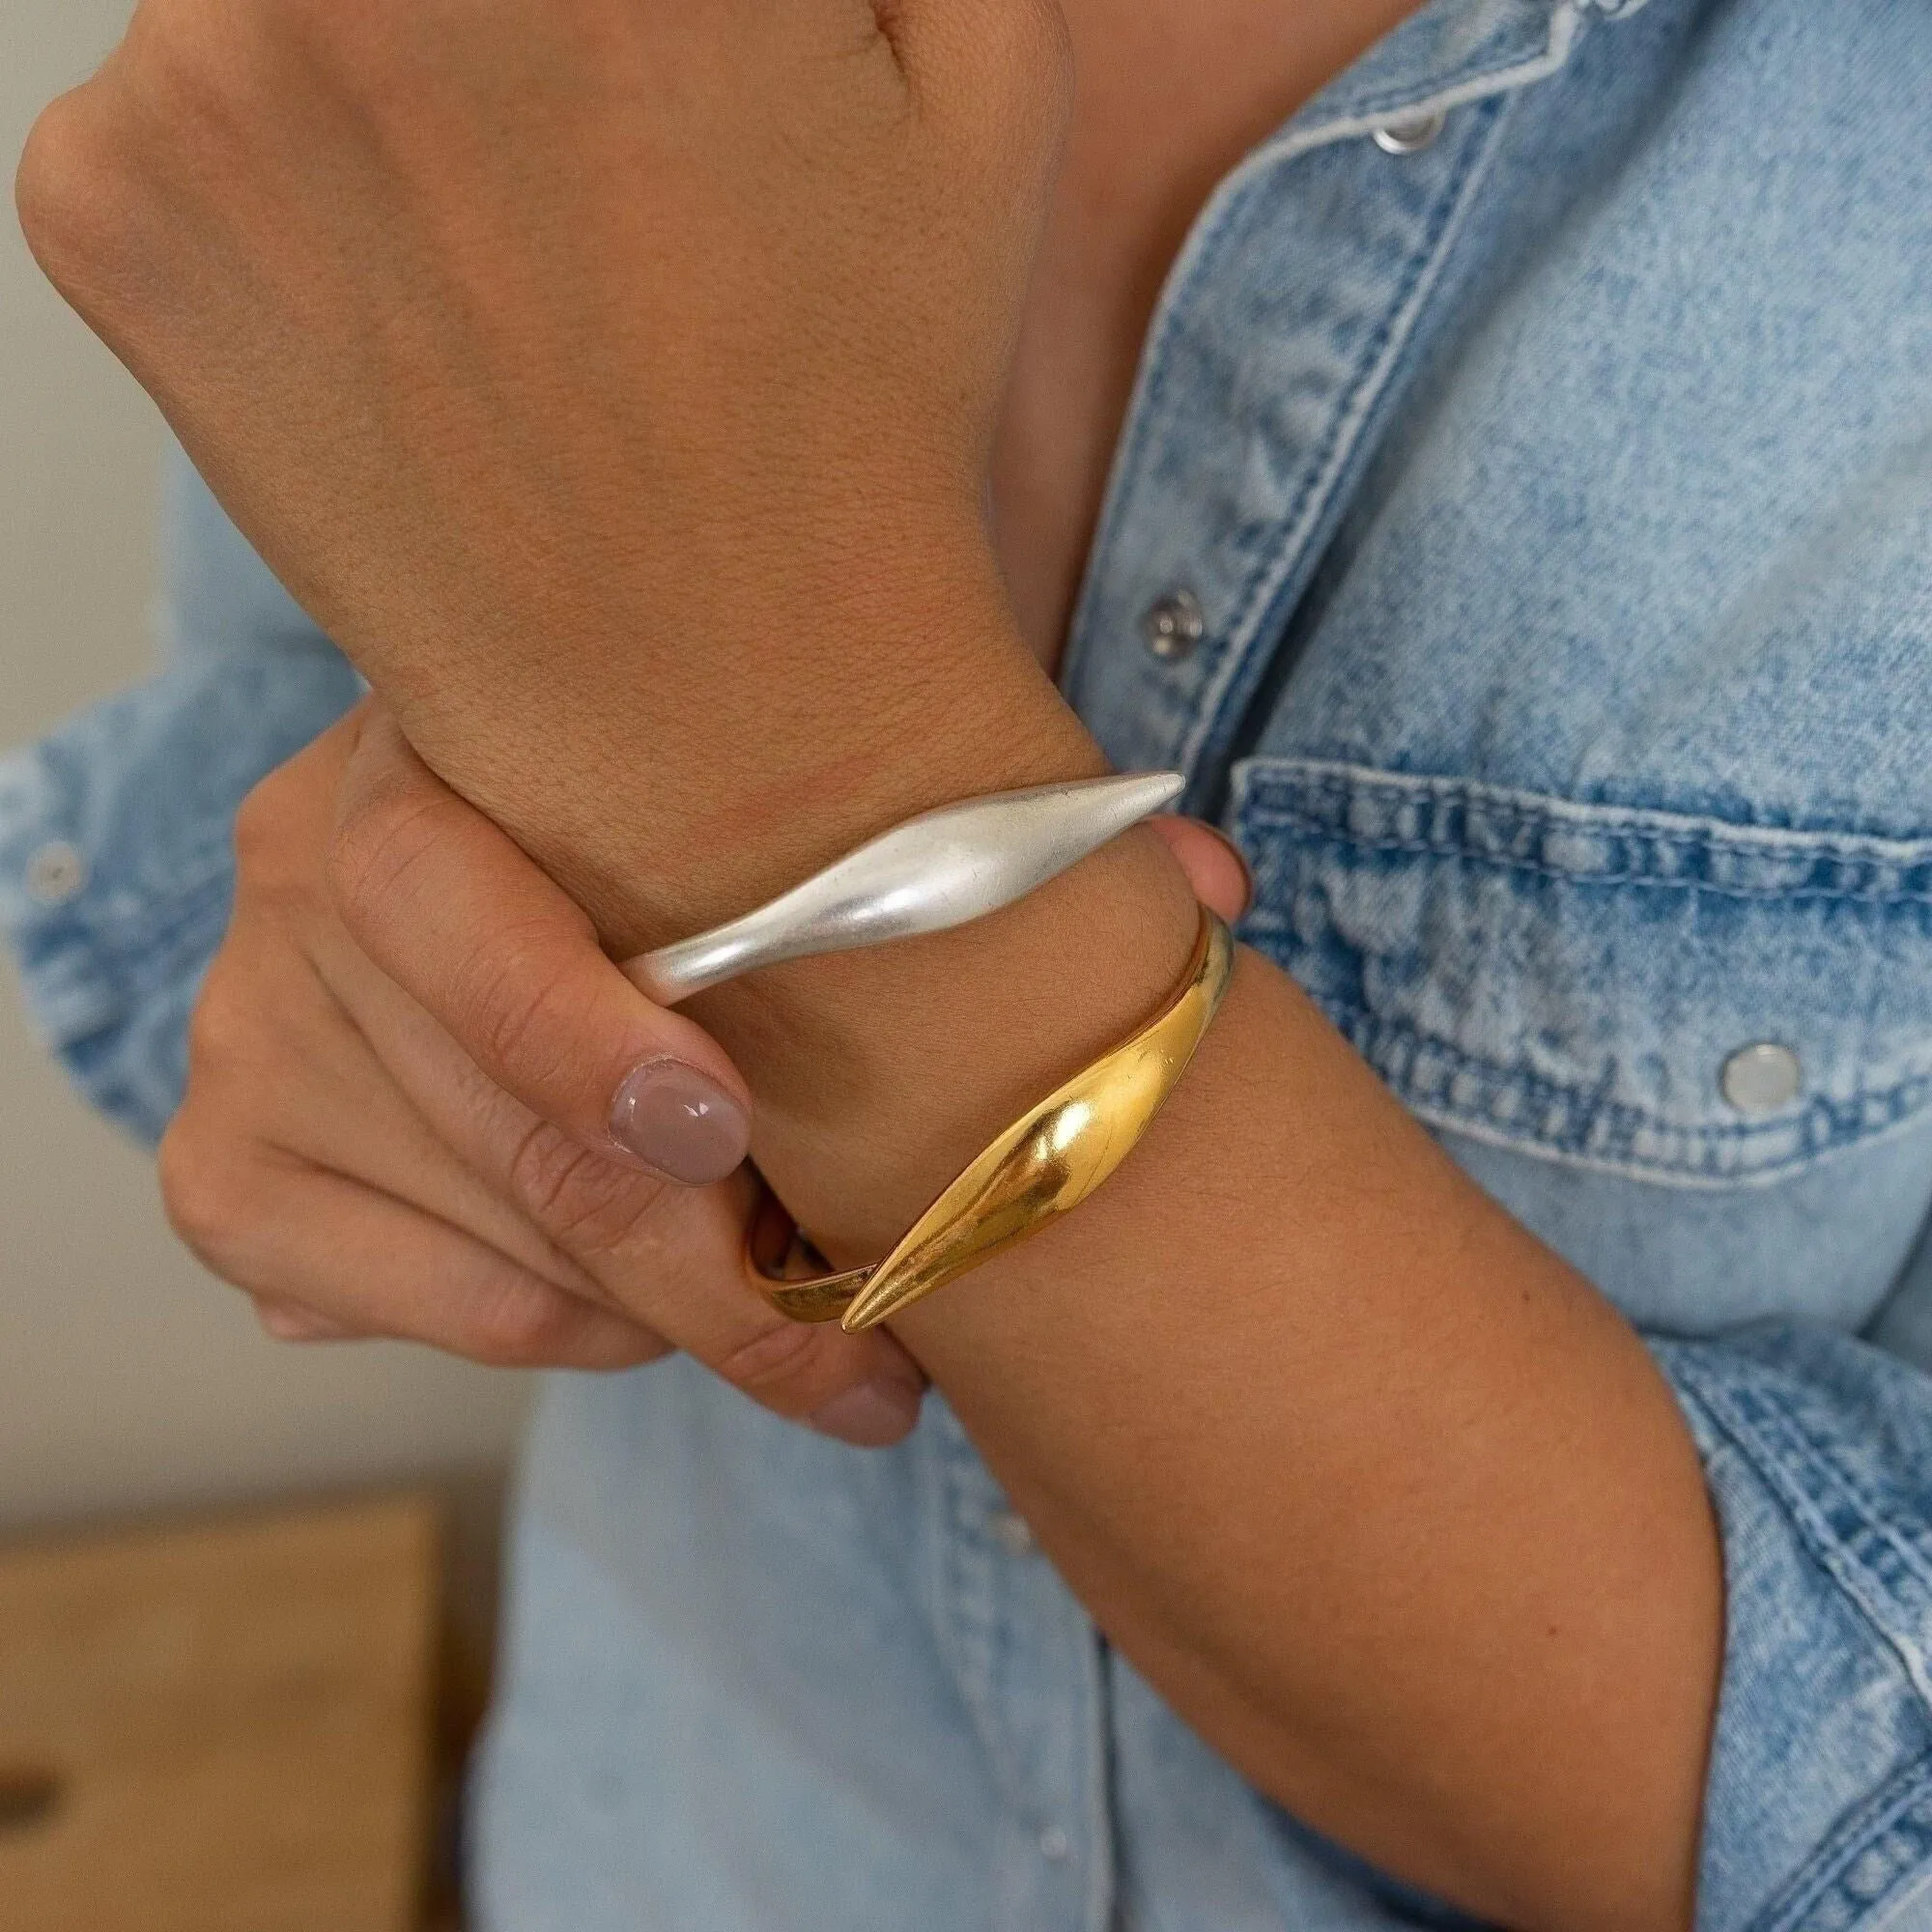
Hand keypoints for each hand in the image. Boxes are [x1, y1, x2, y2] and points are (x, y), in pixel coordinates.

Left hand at [18, 0, 1083, 944]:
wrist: (727, 698)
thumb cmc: (867, 403)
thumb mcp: (986, 70)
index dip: (618, 6)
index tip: (630, 59)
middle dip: (484, 19)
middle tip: (576, 132)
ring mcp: (201, 61)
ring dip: (366, 55)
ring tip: (507, 234)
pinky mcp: (107, 207)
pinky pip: (164, 108)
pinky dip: (269, 181)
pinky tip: (415, 314)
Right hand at [162, 701, 932, 1445]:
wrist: (471, 842)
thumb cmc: (634, 837)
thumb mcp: (688, 811)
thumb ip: (756, 887)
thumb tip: (898, 1095)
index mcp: (414, 762)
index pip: (453, 912)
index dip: (590, 1045)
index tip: (724, 1131)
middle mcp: (297, 889)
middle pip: (529, 1143)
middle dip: (726, 1279)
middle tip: (868, 1359)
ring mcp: (245, 1041)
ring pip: (519, 1258)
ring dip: (679, 1309)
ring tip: (791, 1307)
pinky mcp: (226, 1181)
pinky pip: (456, 1314)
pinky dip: (583, 1333)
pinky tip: (645, 1302)